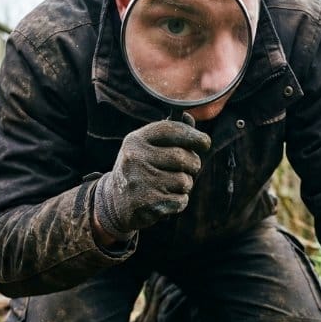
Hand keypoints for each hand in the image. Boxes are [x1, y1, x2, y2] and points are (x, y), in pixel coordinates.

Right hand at [94, 119, 210, 239]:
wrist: (114, 202)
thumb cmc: (139, 170)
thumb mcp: (146, 147)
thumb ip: (168, 134)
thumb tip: (189, 117)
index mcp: (135, 140)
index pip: (170, 130)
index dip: (193, 135)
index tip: (205, 142)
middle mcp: (135, 159)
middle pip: (182, 157)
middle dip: (193, 164)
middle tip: (189, 169)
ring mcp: (140, 182)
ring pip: (184, 181)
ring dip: (185, 185)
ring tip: (171, 186)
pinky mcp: (147, 204)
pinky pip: (181, 200)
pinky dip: (179, 202)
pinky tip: (166, 200)